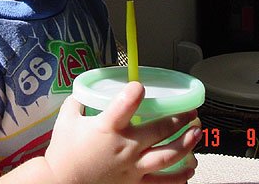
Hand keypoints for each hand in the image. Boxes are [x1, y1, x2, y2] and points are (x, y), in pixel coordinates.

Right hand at [43, 81, 201, 183]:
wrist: (61, 183)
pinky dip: (179, 177)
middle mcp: (125, 147)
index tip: (140, 85)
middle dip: (179, 118)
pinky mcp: (134, 183)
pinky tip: (190, 168)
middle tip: (190, 111)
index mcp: (107, 128)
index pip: (125, 106)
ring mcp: (133, 167)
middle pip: (160, 130)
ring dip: (186, 143)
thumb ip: (79, 101)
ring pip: (168, 155)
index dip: (134, 93)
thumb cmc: (63, 151)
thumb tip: (86, 90)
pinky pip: (162, 182)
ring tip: (197, 133)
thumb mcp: (67, 119)